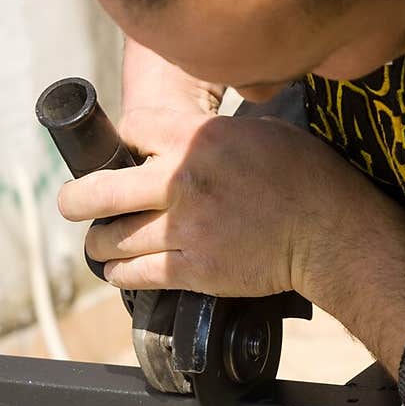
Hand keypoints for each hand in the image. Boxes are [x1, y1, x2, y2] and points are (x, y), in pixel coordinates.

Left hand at [56, 105, 363, 298]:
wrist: (331, 234)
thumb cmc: (306, 178)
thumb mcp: (259, 131)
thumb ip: (211, 134)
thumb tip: (181, 135)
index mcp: (197, 138)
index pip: (129, 131)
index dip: (121, 142)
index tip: (124, 154)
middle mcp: (182, 181)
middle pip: (98, 190)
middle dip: (76, 199)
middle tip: (72, 203)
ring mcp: (185, 230)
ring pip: (112, 238)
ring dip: (101, 242)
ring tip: (102, 242)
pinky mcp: (194, 271)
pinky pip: (135, 275)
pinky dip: (121, 274)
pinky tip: (121, 270)